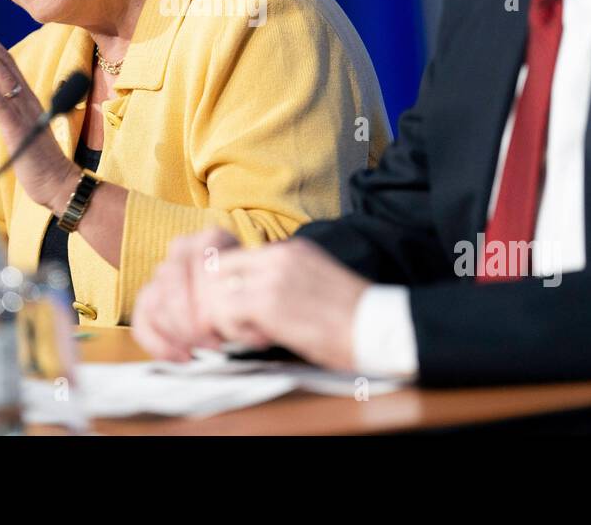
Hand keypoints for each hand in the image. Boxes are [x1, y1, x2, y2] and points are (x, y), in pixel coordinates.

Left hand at [0, 13, 78, 209]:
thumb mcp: (26, 129)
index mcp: (26, 99)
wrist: (60, 184)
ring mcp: (23, 113)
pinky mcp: (19, 130)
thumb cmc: (41, 160)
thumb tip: (7, 100)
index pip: (6, 64)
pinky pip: (0, 105)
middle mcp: (26, 100)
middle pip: (3, 63)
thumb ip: (17, 111)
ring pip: (1, 77)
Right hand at [133, 227, 241, 360]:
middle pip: (171, 281)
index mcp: (210, 239)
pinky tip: (185, 358)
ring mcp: (163, 272)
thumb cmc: (252, 291)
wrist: (245, 293)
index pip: (198, 262)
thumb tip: (245, 324)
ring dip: (179, 334)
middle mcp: (182, 249)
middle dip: (190, 320)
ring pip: (155, 302)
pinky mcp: (149, 297)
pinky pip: (142, 321)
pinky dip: (159, 344)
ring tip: (206, 350)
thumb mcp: (258, 288)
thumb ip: (247, 299)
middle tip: (214, 344)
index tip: (225, 325)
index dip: (208, 296)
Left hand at [142, 237, 370, 371]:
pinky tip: (260, 340)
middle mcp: (277, 255)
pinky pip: (223, 312)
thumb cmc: (354, 319)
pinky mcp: (270, 301)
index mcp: (289, 250)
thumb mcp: (315, 285)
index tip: (227, 312)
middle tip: (224, 328)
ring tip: (248, 336)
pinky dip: (231, 332)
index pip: (230, 255)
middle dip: (208, 301)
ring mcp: (272, 275)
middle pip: (213, 267)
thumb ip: (282, 283)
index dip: (219, 286)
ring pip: (212, 290)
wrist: (381, 327)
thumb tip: (247, 302)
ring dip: (220, 319)